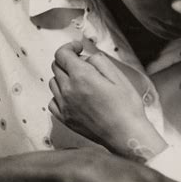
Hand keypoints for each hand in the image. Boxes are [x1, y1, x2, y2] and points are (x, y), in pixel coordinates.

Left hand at [49, 41, 163, 158]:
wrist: (126, 135)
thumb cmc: (127, 107)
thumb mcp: (118, 76)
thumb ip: (98, 61)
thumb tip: (85, 58)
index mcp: (82, 77)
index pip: (62, 54)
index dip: (70, 47)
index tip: (78, 48)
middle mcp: (69, 90)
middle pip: (56, 67)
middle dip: (68, 61)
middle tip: (83, 64)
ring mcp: (65, 106)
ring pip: (54, 83)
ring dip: (63, 77)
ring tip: (80, 81)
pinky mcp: (65, 119)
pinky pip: (53, 101)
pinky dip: (60, 95)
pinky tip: (74, 97)